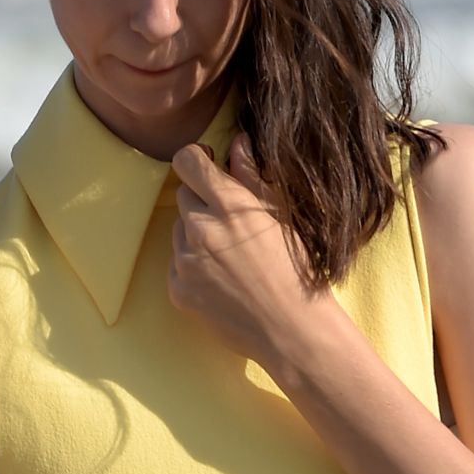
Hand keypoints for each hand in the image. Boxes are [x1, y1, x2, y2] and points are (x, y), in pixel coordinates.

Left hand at [168, 129, 332, 366]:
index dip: (197, 160)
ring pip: (179, 231)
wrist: (292, 329)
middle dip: (203, 202)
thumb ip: (252, 175)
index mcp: (229, 205)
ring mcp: (186, 262)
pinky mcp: (178, 290)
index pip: (187, 161)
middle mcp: (200, 229)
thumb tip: (236, 143)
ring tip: (231, 258)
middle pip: (184, 196)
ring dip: (197, 235)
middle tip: (232, 224)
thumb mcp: (281, 215)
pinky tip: (222, 280)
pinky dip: (193, 266)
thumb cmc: (296, 270)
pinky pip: (176, 264)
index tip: (208, 167)